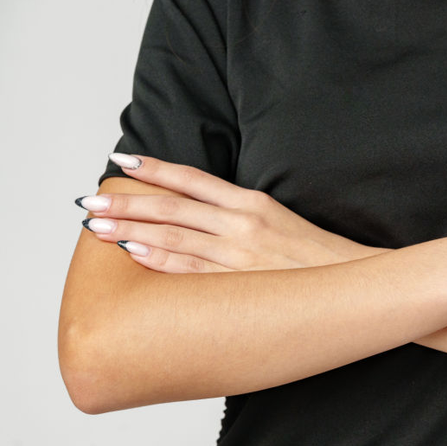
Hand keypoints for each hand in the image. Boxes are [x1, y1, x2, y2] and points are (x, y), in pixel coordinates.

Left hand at [77, 154, 385, 272]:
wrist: (355, 283)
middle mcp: (243, 224)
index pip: (193, 180)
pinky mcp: (241, 283)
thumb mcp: (282, 220)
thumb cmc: (319, 256)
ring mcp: (240, 255)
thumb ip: (241, 215)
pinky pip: (191, 271)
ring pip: (174, 238)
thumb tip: (200, 216)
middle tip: (91, 201)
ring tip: (98, 227)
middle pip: (173, 207)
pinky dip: (159, 260)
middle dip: (128, 203)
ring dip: (131, 230)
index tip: (123, 162)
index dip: (156, 169)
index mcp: (253, 203)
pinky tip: (133, 252)